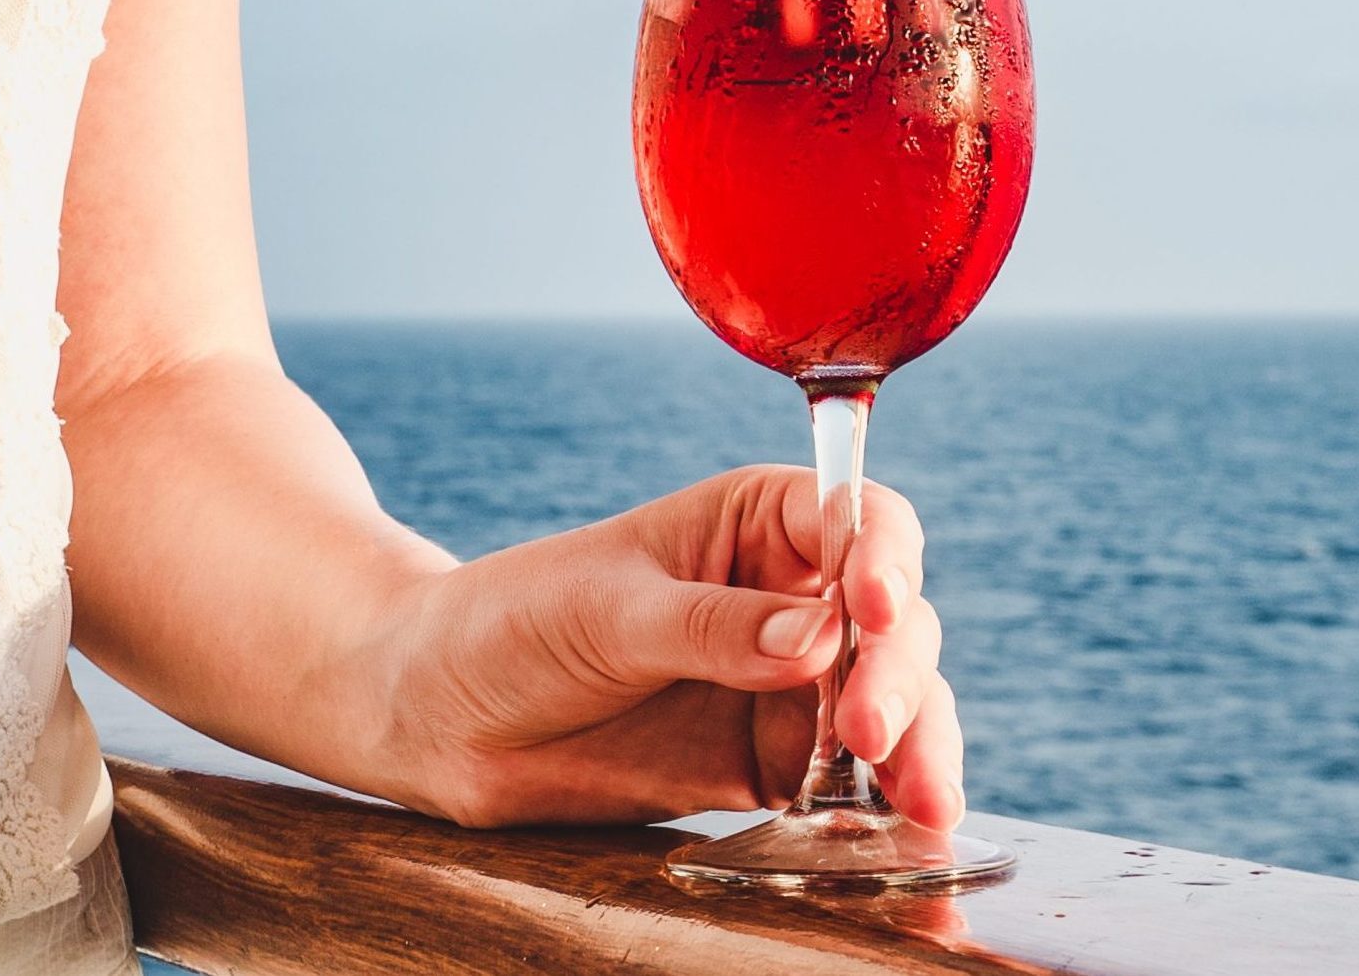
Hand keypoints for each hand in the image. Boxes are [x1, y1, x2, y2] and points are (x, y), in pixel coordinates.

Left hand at [366, 465, 963, 830]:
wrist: (434, 718)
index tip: (872, 609)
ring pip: (892, 702)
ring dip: (919, 746)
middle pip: (892, 621)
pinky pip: (849, 783)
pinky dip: (884, 806)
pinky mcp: (770, 764)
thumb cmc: (508, 625)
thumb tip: (816, 642)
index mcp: (758, 521)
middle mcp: (790, 594)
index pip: (857, 521)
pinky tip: (908, 837)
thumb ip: (710, 627)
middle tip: (870, 733)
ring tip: (925, 804)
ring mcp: (787, 684)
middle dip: (898, 673)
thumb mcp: (603, 613)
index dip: (884, 559)